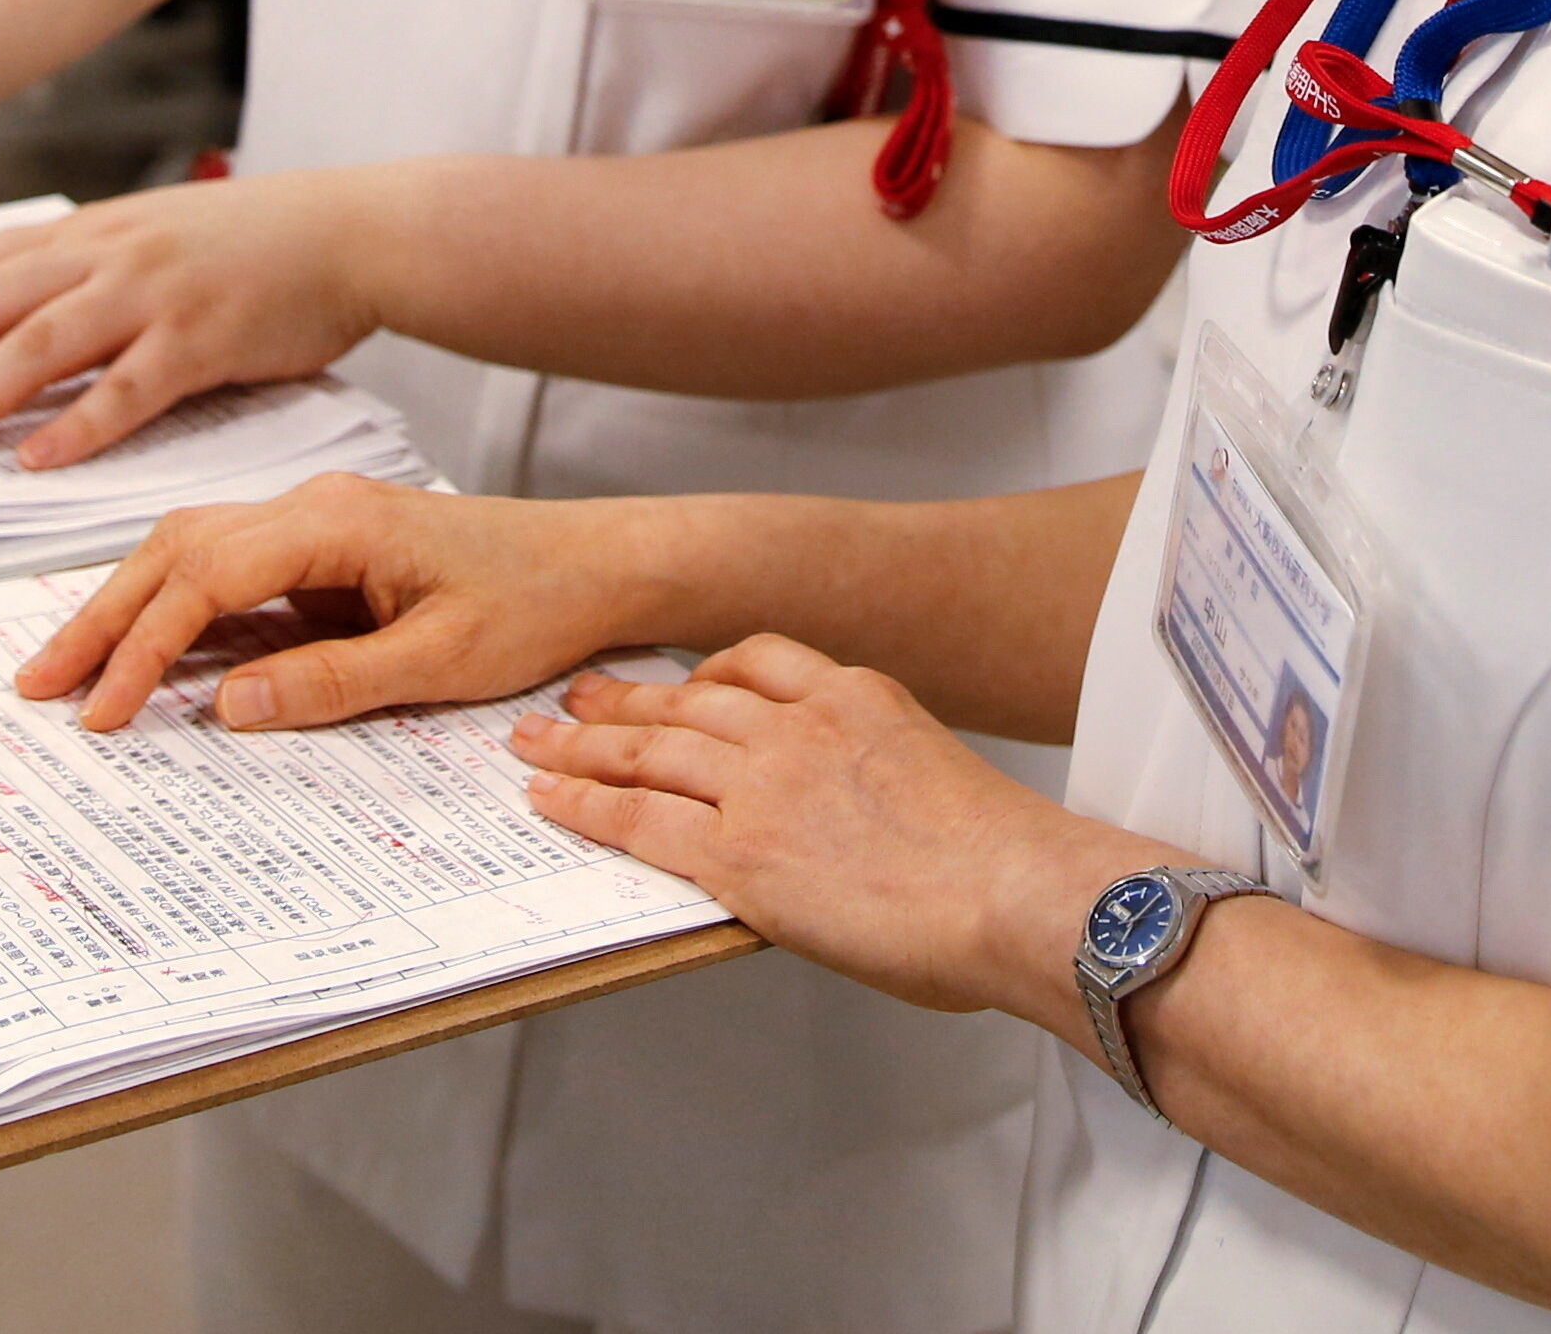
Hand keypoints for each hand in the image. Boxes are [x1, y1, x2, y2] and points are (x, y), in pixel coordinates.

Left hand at [0, 171, 391, 465]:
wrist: (347, 232)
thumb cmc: (251, 245)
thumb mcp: (152, 235)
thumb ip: (84, 267)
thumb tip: (9, 316)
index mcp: (89, 229)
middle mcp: (108, 252)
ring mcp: (155, 292)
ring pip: (39, 344)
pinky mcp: (204, 337)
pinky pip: (127, 387)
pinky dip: (76, 426)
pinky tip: (34, 461)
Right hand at [15, 475, 665, 731]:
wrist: (598, 564)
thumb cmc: (536, 604)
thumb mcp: (443, 659)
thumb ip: (331, 681)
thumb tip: (223, 704)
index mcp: (336, 522)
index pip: (206, 578)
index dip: (143, 646)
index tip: (102, 713)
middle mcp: (312, 508)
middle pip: (175, 551)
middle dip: (102, 618)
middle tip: (37, 685)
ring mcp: (314, 526)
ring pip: (190, 553)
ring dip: (127, 609)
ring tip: (68, 672)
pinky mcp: (323, 553)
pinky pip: (228, 575)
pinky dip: (173, 610)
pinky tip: (141, 654)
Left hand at [511, 638, 1149, 1021]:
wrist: (1013, 892)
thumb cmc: (1004, 860)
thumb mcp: (938, 781)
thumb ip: (878, 784)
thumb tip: (856, 828)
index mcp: (858, 698)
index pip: (762, 658)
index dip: (704, 668)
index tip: (678, 676)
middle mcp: (799, 728)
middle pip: (687, 698)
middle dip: (622, 698)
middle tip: (576, 697)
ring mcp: (763, 787)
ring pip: (648, 749)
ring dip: (582, 744)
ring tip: (537, 742)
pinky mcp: (739, 854)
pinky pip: (638, 819)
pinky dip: (586, 805)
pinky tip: (551, 802)